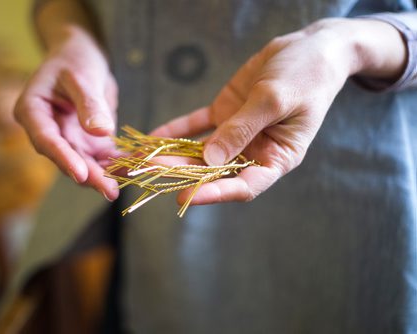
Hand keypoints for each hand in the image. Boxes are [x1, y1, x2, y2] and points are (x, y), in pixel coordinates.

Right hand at [14, 27, 118, 199]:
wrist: (81, 56)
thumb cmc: (74, 58)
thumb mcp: (81, 75)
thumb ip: (89, 103)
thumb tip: (101, 131)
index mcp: (32, 110)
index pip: (46, 139)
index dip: (63, 158)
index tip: (80, 174)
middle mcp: (47, 130)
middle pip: (66, 157)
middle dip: (88, 175)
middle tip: (109, 190)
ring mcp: (68, 138)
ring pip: (83, 163)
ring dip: (102, 176)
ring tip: (121, 187)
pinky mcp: (87, 142)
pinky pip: (101, 157)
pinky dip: (115, 164)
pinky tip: (131, 171)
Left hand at [153, 18, 405, 205]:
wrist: (308, 48)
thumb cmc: (305, 76)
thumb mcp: (273, 100)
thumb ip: (241, 129)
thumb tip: (210, 159)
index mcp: (277, 157)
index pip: (245, 185)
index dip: (215, 193)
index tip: (186, 197)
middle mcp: (255, 150)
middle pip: (217, 170)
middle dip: (184, 173)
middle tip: (152, 173)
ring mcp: (237, 133)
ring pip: (202, 150)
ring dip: (174, 153)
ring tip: (145, 159)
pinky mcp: (225, 113)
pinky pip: (198, 125)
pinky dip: (177, 130)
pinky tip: (155, 136)